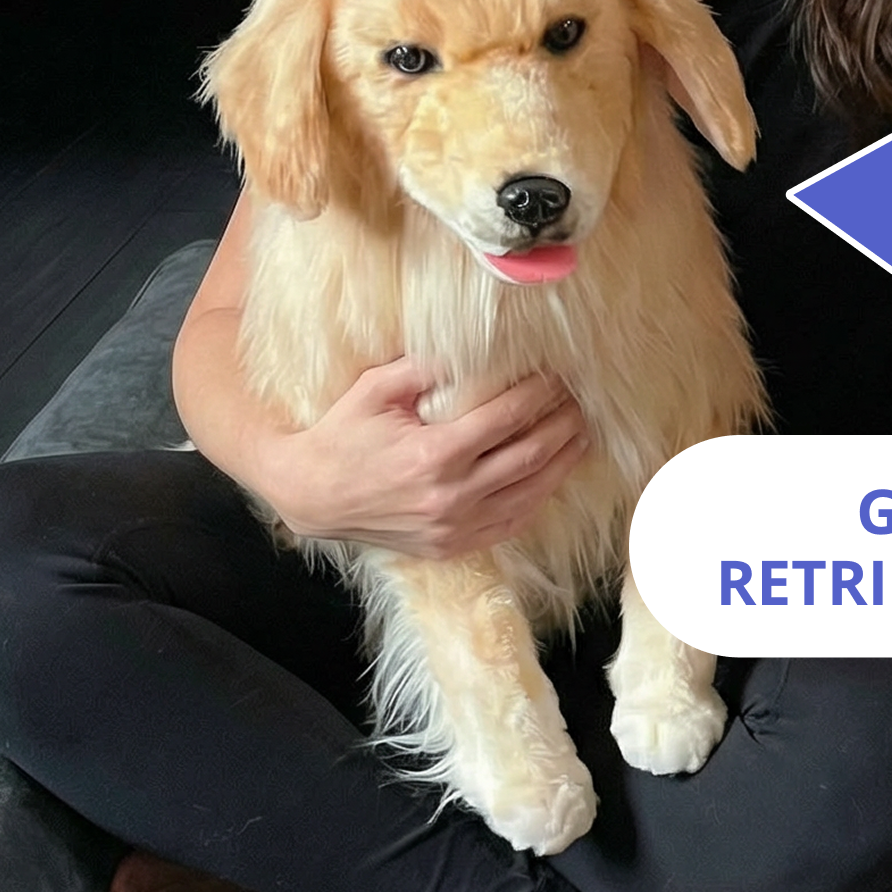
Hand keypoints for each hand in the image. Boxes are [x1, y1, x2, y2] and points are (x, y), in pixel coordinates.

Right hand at [260, 362, 588, 561]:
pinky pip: (510, 524)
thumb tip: (472, 345)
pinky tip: (551, 476)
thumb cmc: (342, 436)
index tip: (556, 375)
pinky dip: (537, 498)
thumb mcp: (375, 389)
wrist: (310, 496)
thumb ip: (424, 366)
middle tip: (581, 401)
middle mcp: (450, 497)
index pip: (506, 418)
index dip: (539, 394)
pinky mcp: (451, 547)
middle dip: (563, 425)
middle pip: (530, 456)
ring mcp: (453, 528)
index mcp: (433, 455)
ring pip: (530, 494)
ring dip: (562, 462)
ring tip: (580, 434)